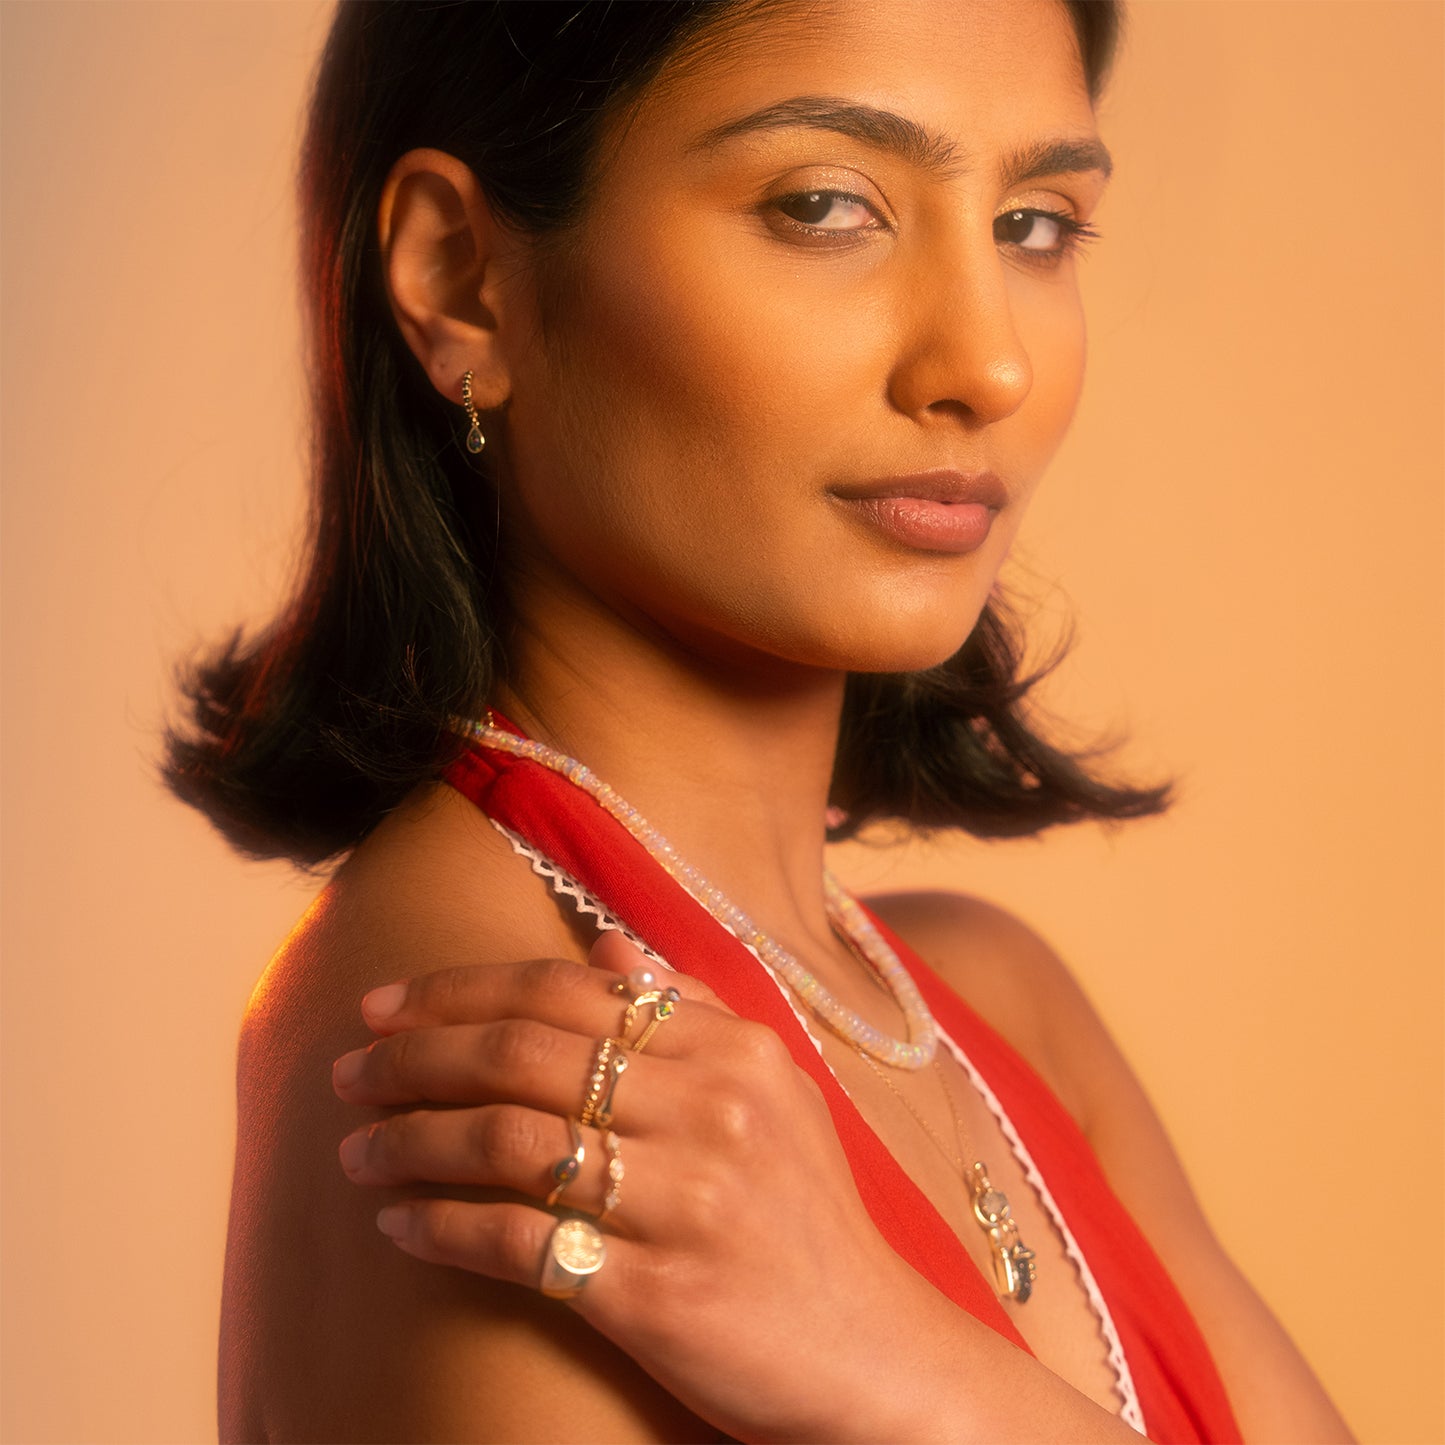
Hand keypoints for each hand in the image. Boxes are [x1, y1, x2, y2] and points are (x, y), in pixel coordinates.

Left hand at [330, 933, 1134, 1443]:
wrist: (870, 1353)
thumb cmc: (803, 1213)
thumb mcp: (771, 1090)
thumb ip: (689, 1009)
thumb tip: (603, 944)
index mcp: (734, 1050)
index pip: (567, 994)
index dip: (461, 991)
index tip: (383, 1004)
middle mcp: (713, 1110)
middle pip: (525, 1056)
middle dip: (415, 1058)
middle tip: (347, 1073)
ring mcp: (687, 1201)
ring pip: (509, 1142)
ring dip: (411, 1142)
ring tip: (355, 1152)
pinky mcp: (659, 1293)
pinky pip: (521, 1242)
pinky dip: (442, 1227)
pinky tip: (398, 1225)